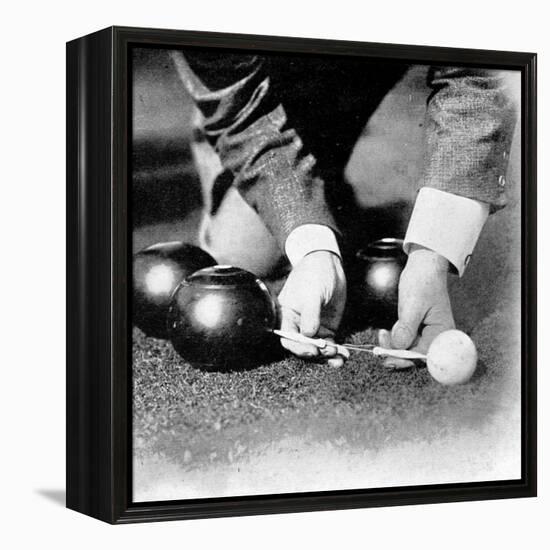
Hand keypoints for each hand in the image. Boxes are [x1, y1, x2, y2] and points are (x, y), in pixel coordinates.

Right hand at [277, 251, 346, 366]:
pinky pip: (330, 344)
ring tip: (340, 358)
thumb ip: (310, 315)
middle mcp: (298, 326)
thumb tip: (309, 335)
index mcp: (287, 317)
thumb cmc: (313, 276)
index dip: (299, 348)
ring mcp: (313, 328)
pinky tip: (344, 355)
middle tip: (330, 353)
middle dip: (317, 353)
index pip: (289, 338)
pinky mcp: (326, 328)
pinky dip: (337, 350)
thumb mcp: (312, 294)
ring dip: (329, 356)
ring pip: (318, 349)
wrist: (327, 265)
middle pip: (304, 347)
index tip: (312, 351)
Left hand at [379, 244, 454, 367]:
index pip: (426, 355)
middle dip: (397, 353)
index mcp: (443, 333)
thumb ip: (407, 328)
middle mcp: (436, 336)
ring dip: (393, 346)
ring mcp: (426, 333)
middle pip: (416, 355)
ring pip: (408, 349)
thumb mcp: (413, 305)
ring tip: (382, 334)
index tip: (390, 360)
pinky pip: (405, 340)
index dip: (408, 360)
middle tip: (380, 350)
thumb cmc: (423, 283)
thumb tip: (399, 346)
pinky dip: (394, 339)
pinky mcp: (417, 329)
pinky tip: (385, 333)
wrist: (423, 268)